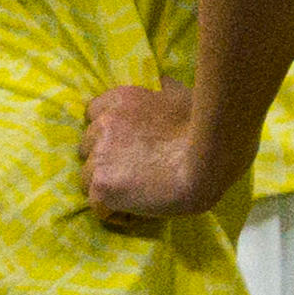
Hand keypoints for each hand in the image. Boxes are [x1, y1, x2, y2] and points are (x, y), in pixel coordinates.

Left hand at [80, 85, 213, 226]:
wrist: (206, 164)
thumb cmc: (202, 130)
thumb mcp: (184, 97)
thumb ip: (167, 89)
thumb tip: (163, 81)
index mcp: (120, 101)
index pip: (93, 114)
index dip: (107, 133)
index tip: (125, 145)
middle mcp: (103, 125)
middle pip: (87, 147)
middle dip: (105, 159)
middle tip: (131, 172)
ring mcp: (99, 157)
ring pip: (87, 178)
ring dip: (107, 186)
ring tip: (132, 197)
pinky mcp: (102, 186)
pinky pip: (97, 206)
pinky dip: (113, 212)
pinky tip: (134, 214)